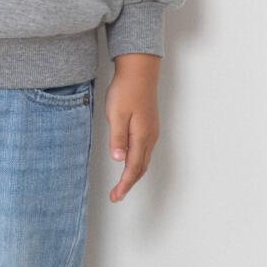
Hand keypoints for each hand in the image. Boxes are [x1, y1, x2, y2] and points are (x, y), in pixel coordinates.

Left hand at [105, 54, 160, 202]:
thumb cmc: (126, 89)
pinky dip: (136, 161)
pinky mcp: (149, 124)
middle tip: (116, 195)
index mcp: (141, 136)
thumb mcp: (117, 113)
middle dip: (129, 183)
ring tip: (121, 183)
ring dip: (133, 173)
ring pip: (143, 159)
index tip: (116, 196)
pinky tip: (128, 160)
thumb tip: (118, 160)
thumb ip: (117, 137)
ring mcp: (151, 130)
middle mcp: (149, 137)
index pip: (133, 167)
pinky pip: (144, 149)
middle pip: (140, 167)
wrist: (139, 70)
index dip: (124, 184)